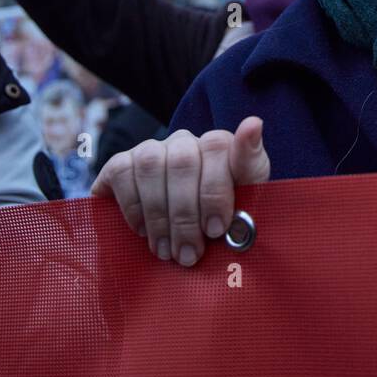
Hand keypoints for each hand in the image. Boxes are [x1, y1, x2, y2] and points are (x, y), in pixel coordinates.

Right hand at [91, 117, 270, 265]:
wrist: (186, 240)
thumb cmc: (220, 223)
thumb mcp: (246, 203)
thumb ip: (251, 171)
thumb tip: (254, 122)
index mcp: (220, 147)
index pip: (218, 146)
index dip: (215, 190)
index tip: (218, 228)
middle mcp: (186, 142)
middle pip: (182, 161)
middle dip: (186, 215)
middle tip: (189, 254)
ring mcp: (152, 149)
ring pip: (151, 164)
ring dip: (159, 216)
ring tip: (167, 251)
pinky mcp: (122, 163)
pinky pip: (122, 172)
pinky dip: (132, 207)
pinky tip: (143, 232)